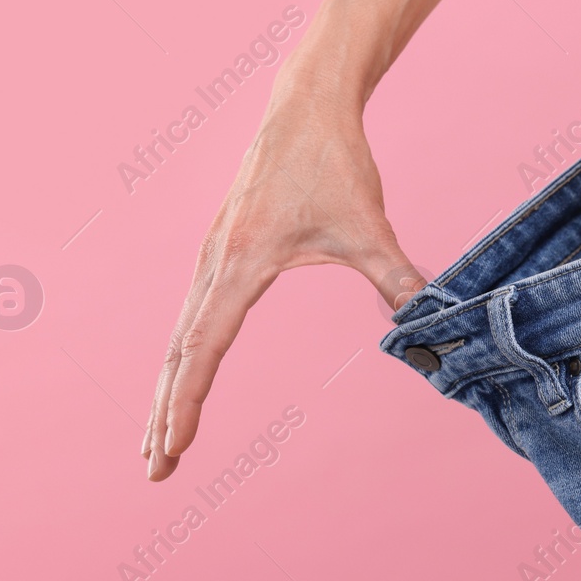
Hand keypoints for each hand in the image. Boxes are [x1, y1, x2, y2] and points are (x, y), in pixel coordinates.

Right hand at [142, 67, 422, 480]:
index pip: (204, 347)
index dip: (188, 401)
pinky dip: (179, 355)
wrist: (306, 107)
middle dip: (164, 415)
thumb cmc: (336, 163)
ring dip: (166, 389)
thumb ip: (395, 276)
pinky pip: (190, 313)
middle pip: (179, 354)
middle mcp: (214, 262)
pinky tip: (179, 374)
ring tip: (156, 441)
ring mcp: (211, 254)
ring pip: (179, 336)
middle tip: (154, 473)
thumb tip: (425, 320)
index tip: (171, 447)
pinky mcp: (219, 246)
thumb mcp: (369, 226)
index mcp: (242, 263)